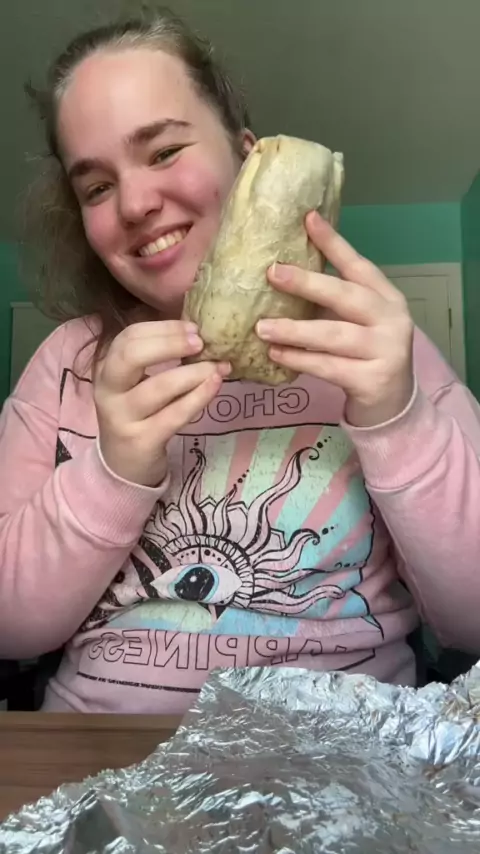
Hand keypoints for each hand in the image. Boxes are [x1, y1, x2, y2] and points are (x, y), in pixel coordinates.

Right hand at [94, 321, 229, 486]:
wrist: (123, 465)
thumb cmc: (138, 415)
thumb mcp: (137, 383)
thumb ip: (157, 357)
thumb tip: (198, 332)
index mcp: (107, 369)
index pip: (129, 337)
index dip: (163, 328)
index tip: (194, 329)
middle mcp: (108, 391)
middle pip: (131, 355)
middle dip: (170, 343)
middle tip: (201, 342)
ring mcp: (122, 417)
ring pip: (158, 387)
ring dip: (193, 373)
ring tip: (218, 368)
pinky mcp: (141, 440)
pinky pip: (173, 415)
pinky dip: (198, 398)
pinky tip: (215, 386)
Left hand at [256, 212, 413, 427]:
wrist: (392, 404)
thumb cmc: (366, 356)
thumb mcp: (358, 322)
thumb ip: (333, 300)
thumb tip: (283, 272)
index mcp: (386, 298)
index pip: (358, 265)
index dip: (334, 242)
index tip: (308, 218)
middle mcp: (391, 319)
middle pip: (346, 296)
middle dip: (308, 283)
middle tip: (272, 273)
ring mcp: (385, 350)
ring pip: (334, 335)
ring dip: (295, 330)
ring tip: (262, 327)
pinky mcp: (373, 379)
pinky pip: (329, 366)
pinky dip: (301, 359)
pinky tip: (277, 354)